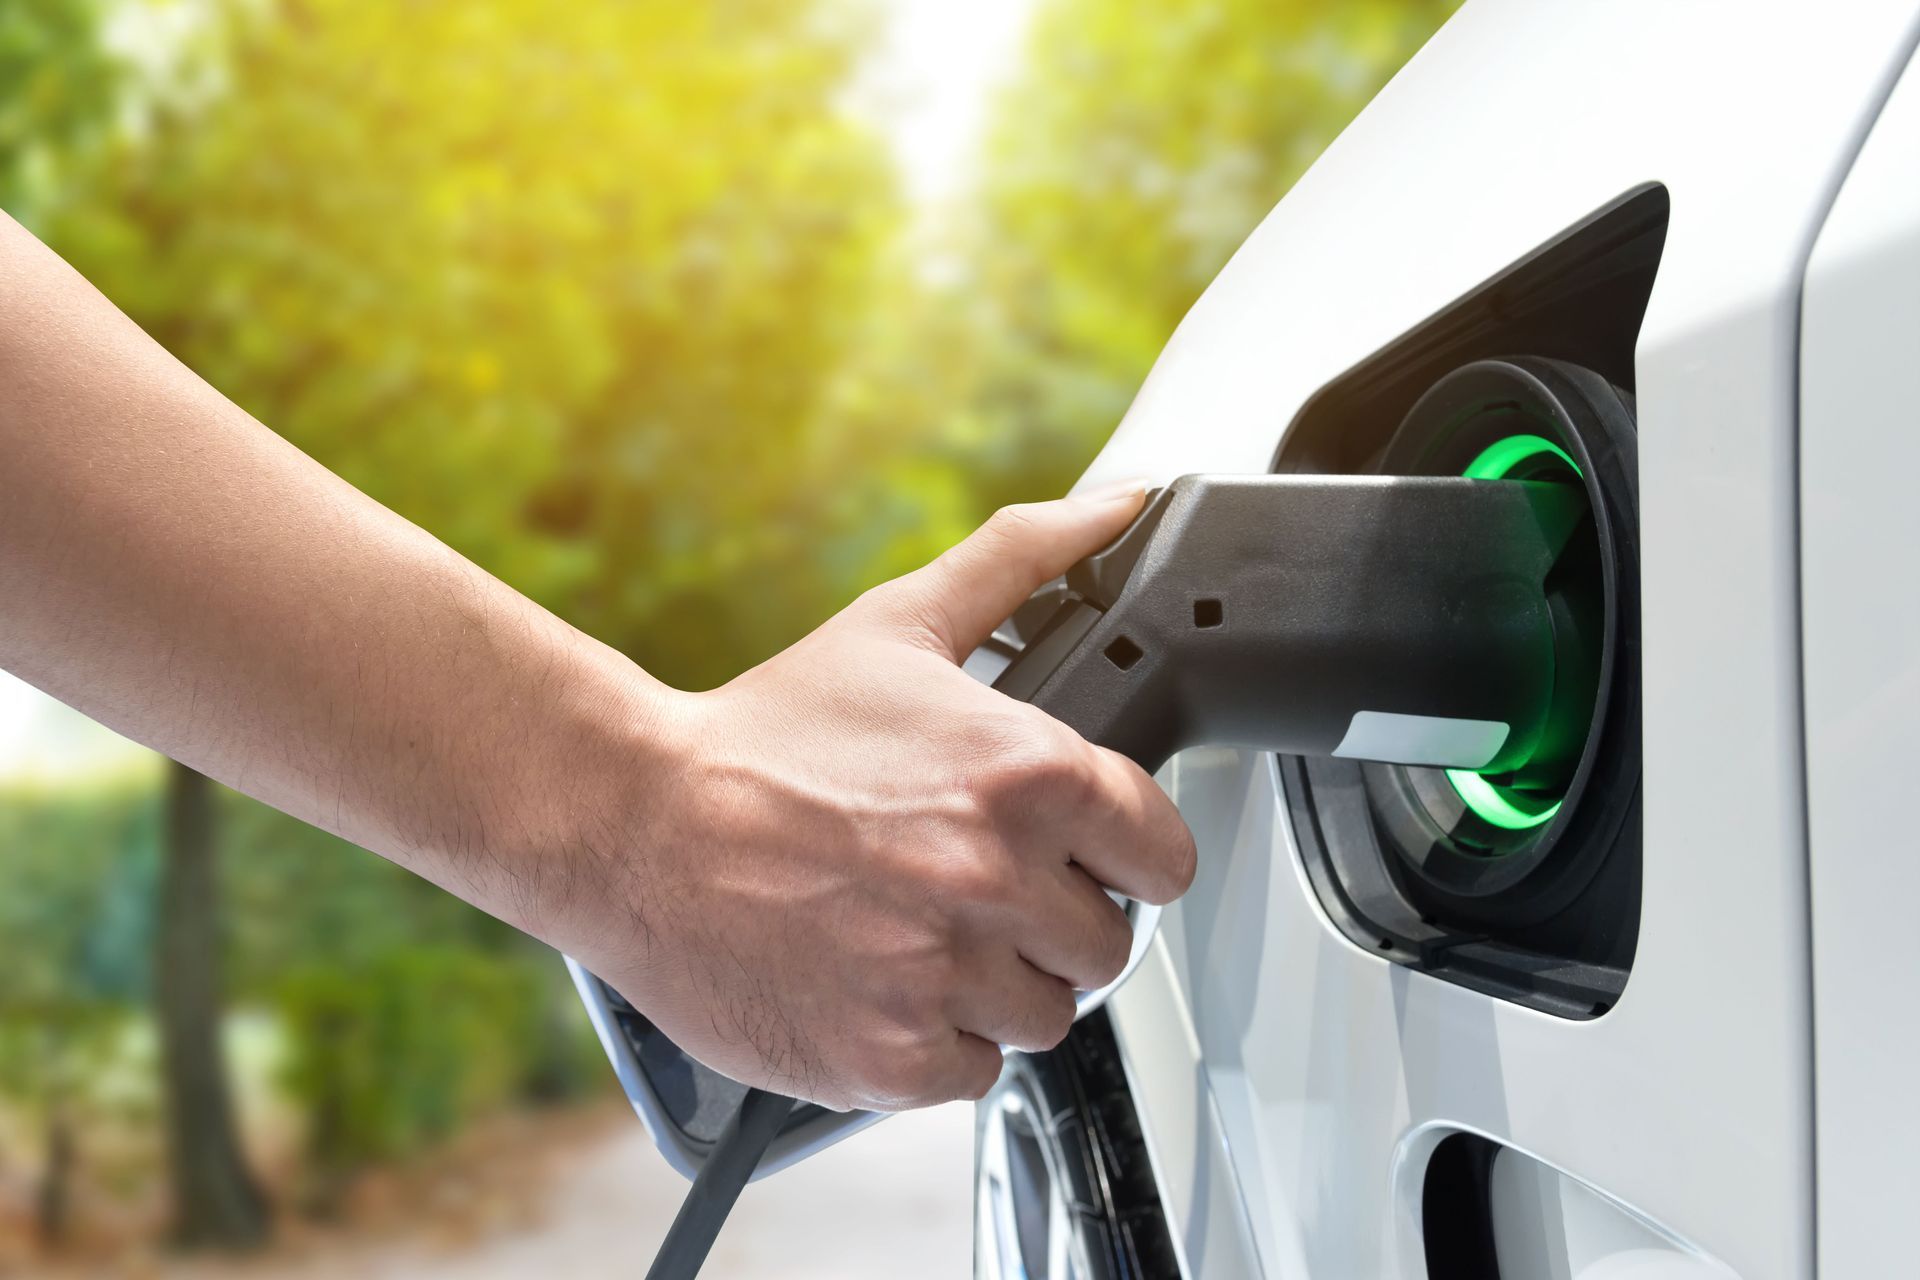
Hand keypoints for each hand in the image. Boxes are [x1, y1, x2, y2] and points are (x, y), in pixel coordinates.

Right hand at [562, 487, 1195, 1110]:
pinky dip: (936, 1039)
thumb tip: (1120, 504)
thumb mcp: (900, 625)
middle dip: (1051, 919)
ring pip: (1045, 1017)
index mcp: (1026, 775)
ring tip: (921, 933)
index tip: (1084, 854)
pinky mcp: (890, 1056)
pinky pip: (974, 1072)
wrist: (631, 824)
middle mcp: (998, 880)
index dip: (1123, 854)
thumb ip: (1024, 560)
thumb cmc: (761, 733)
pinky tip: (883, 980)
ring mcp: (945, 977)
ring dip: (996, 983)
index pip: (1164, 856)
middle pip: (1105, 944)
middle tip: (975, 888)